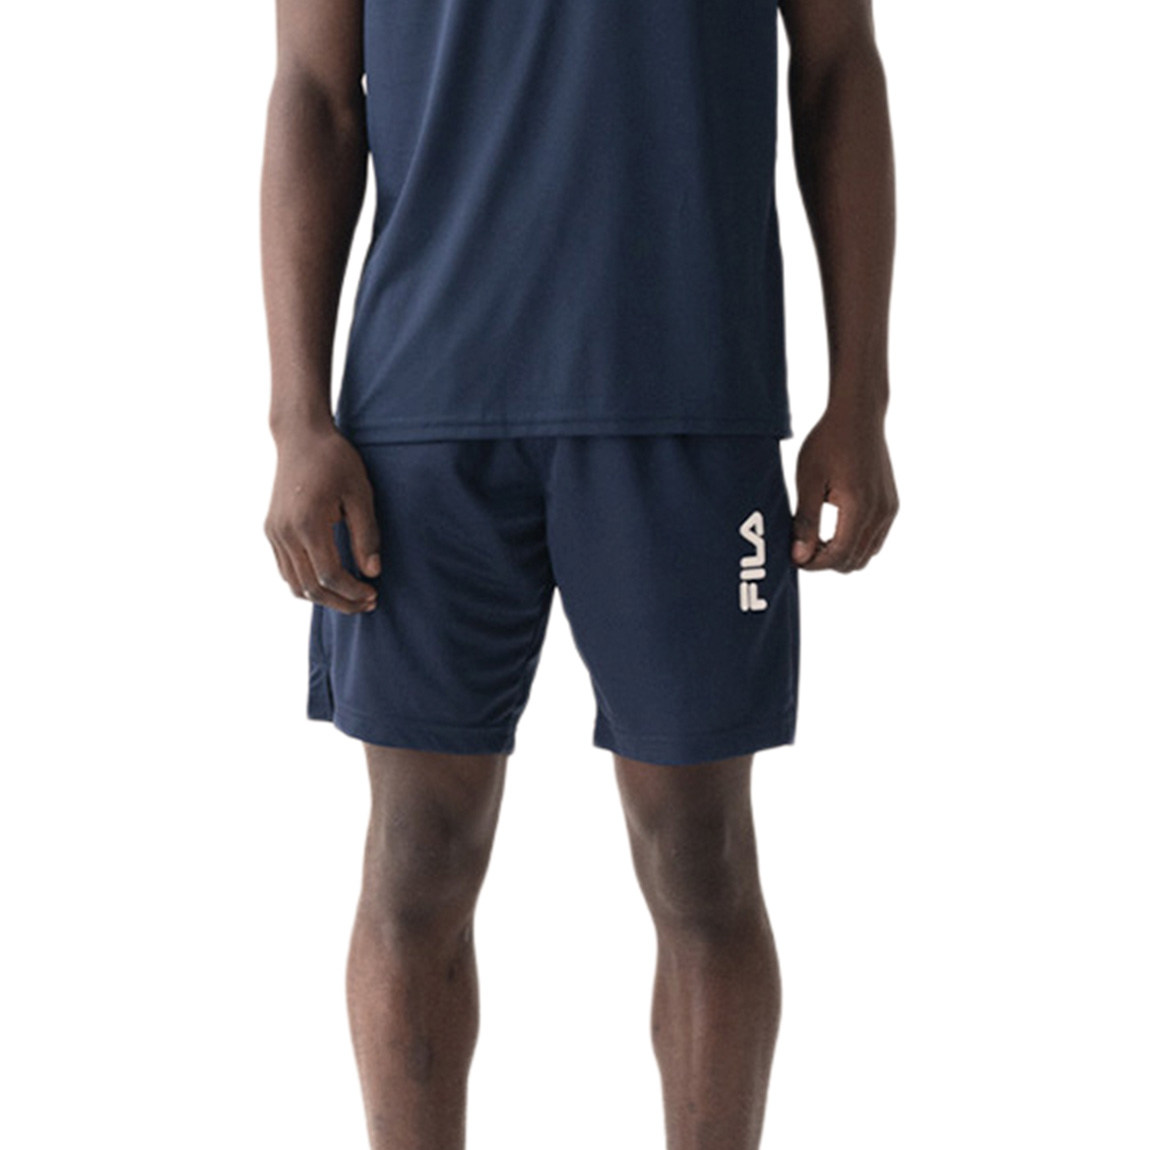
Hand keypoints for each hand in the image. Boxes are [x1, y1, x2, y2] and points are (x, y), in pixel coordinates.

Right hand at [264, 424, 381, 612]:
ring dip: (323, 597)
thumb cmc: (335, 460)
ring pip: (294, 584)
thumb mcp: (360, 494)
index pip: (329, 575)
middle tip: (367, 603)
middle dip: (341, 601)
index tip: (374, 594)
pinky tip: (330, 582)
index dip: (353, 592)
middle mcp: (284, 532)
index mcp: (307, 523)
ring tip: (351, 597)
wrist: (301, 437)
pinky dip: (306, 583)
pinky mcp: (271, 530)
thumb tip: (372, 572)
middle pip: (310, 587)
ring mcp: (273, 533)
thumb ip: (366, 535)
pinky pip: (286, 570)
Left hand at [791, 405, 897, 571]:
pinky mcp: (891, 504)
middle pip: (854, 561)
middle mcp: (881, 513)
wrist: (858, 415)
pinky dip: (855, 543)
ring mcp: (889, 510)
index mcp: (859, 508)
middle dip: (826, 562)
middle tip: (802, 548)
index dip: (814, 564)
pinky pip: (875, 539)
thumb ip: (805, 521)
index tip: (794, 558)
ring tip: (815, 539)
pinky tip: (833, 529)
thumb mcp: (808, 481)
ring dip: (841, 554)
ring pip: (867, 554)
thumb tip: (800, 557)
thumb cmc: (828, 442)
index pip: (839, 556)